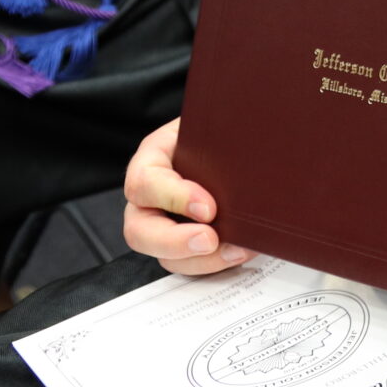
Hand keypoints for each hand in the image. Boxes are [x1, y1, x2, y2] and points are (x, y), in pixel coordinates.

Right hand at [121, 117, 256, 274]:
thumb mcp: (216, 121)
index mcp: (152, 159)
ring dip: (202, 260)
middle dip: (174, 242)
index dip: (174, 198)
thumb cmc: (221, 130)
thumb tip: (247, 137)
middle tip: (210, 240)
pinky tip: (240, 251)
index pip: (145, 182)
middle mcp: (150, 197)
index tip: (209, 208)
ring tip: (237, 250)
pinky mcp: (185, 244)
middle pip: (139, 231)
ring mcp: (164, 224)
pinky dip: (214, 265)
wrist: (234, 143)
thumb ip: (221, 129)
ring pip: (165, 257)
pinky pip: (190, 265)